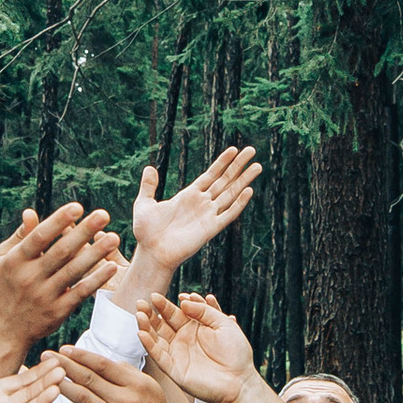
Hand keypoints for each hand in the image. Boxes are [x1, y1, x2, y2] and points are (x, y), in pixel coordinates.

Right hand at [0, 201, 120, 364]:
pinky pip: (80, 292)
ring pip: (74, 271)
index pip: (39, 237)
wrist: (6, 329)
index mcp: (15, 260)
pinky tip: (111, 267)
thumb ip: (20, 236)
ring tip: (114, 237)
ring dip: (96, 254)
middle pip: (61, 251)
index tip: (77, 207)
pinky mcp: (57, 311)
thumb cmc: (5, 287)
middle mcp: (29, 277)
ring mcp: (44, 295)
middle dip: (84, 231)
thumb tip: (31, 212)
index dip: (58, 220)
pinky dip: (96, 280)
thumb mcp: (3, 260)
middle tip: (104, 214)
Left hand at [40, 344, 193, 402]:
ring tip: (43, 375)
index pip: (103, 365)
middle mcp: (125, 399)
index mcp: (136, 384)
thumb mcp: (150, 388)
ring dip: (59, 384)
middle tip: (45, 356)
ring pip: (81, 397)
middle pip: (89, 378)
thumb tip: (102, 362)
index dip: (81, 355)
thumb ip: (127, 372)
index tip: (64, 349)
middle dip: (64, 365)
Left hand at [125, 144, 260, 292]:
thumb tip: (149, 167)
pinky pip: (228, 214)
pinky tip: (248, 191)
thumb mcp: (144, 204)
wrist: (151, 254)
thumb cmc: (146, 232)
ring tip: (258, 166)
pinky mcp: (210, 229)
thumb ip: (149, 186)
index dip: (222, 162)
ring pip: (231, 194)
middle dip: (239, 165)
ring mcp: (208, 215)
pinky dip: (239, 203)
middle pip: (225, 180)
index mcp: (189, 195)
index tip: (234, 149)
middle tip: (252, 150)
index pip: (211, 175)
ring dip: (244, 180)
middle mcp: (202, 203)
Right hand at [137, 291, 255, 402]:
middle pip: (161, 324)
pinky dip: (149, 345)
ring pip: (156, 338)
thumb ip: (204, 311)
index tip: (155, 296)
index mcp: (193, 327)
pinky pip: (159, 356)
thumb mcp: (224, 324)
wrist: (240, 381)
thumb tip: (184, 301)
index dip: (164, 305)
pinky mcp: (174, 370)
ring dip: (146, 327)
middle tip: (141, 302)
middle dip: (150, 313)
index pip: (174, 313)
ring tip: (139, 314)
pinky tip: (142, 333)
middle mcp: (182, 340)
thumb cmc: (236, 352)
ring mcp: (177, 355)